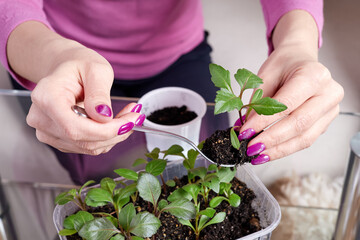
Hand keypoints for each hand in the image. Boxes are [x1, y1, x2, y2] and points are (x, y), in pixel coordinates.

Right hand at [26, 46, 143, 154]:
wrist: (67, 68)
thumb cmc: (79, 65)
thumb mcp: (96, 70)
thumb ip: (99, 93)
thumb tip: (104, 117)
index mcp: (47, 98)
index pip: (75, 128)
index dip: (106, 130)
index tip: (130, 121)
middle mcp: (41, 119)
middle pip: (83, 140)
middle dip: (116, 132)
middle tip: (136, 116)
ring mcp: (47, 132)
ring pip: (88, 146)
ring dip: (114, 135)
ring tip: (128, 116)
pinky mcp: (59, 139)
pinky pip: (88, 146)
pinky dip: (107, 138)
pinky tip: (115, 123)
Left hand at [240, 45, 343, 163]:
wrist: (301, 60)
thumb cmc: (285, 65)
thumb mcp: (266, 75)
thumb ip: (257, 101)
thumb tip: (244, 127)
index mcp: (314, 75)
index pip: (286, 104)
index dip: (264, 121)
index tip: (245, 132)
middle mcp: (328, 93)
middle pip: (299, 124)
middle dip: (271, 140)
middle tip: (250, 148)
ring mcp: (331, 109)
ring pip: (304, 138)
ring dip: (278, 150)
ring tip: (257, 156)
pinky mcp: (326, 122)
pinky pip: (306, 140)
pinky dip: (285, 148)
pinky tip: (268, 152)